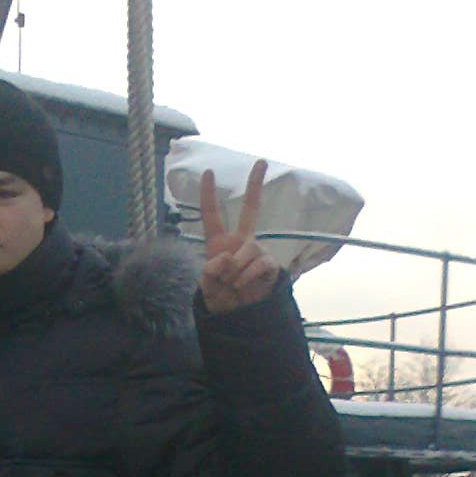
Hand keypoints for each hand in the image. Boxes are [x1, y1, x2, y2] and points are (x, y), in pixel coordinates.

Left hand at [197, 159, 278, 314]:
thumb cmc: (220, 296)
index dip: (207, 194)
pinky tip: (242, 286)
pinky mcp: (269, 263)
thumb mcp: (206, 284)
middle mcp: (240, 241)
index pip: (211, 214)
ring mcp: (256, 250)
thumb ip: (211, 269)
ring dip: (236, 271)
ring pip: (248, 249)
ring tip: (231, 285)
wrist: (237, 315)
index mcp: (219, 242)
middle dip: (255, 185)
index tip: (208, 172)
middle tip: (261, 161)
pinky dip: (247, 277)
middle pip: (250, 208)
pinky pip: (259, 263)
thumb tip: (227, 258)